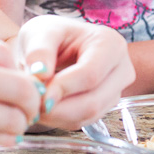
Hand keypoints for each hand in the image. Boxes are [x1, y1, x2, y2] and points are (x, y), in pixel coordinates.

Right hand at [0, 26, 39, 153]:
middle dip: (31, 102)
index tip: (20, 85)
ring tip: (9, 125)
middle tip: (28, 110)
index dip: (18, 72)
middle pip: (21, 87)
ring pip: (14, 118)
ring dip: (18, 125)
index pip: (6, 55)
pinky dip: (2, 140)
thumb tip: (26, 75)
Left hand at [17, 16, 135, 129]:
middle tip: (31, 105)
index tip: (37, 94)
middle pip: (94, 101)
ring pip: (90, 114)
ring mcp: (117, 91)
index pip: (91, 74)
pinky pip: (85, 121)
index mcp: (111, 44)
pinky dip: (62, 119)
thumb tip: (39, 74)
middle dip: (60, 108)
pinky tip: (46, 107)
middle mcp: (122, 69)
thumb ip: (39, 50)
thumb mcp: (39, 32)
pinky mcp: (107, 106)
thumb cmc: (50, 35)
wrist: (55, 46)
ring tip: (35, 104)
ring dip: (58, 116)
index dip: (64, 88)